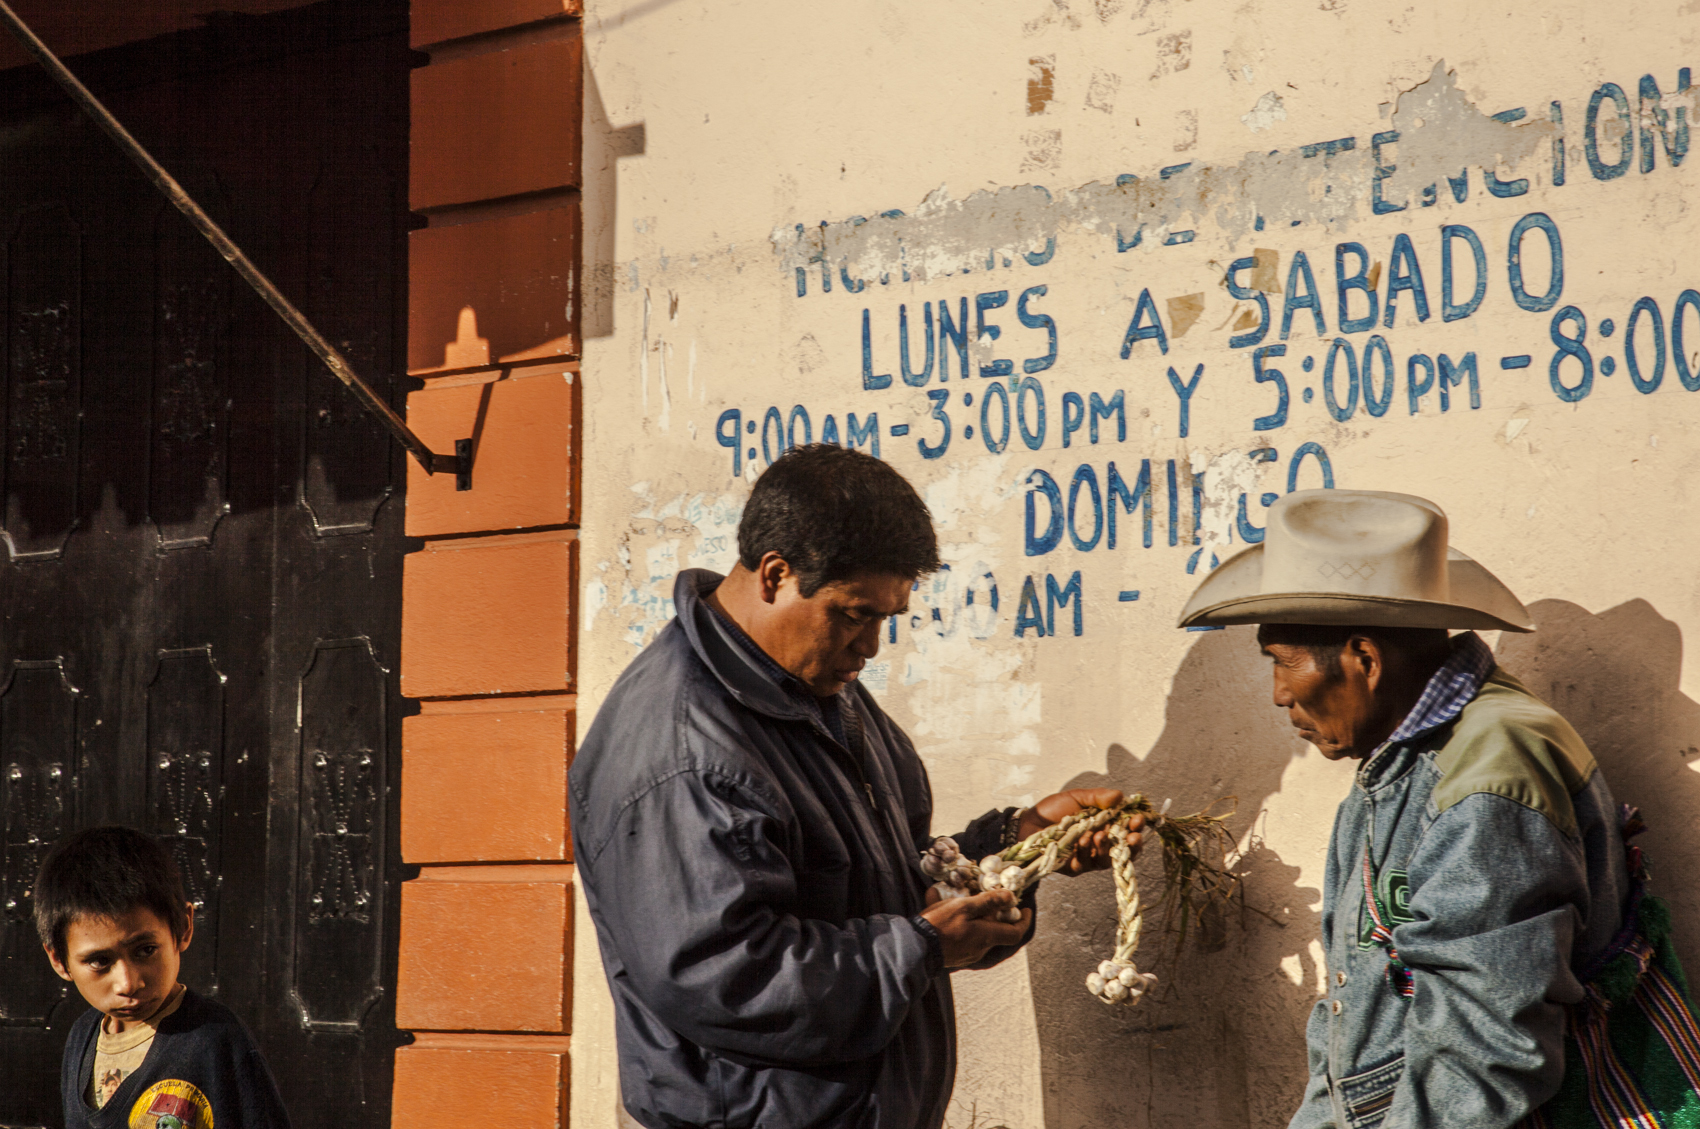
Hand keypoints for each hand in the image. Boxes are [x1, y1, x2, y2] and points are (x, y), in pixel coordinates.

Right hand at [920, 887, 1031, 967]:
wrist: (915, 948)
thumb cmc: (941, 925)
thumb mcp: (964, 907)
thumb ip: (988, 902)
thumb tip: (1011, 897)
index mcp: (987, 936)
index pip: (1016, 932)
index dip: (1024, 921)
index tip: (1026, 909)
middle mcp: (981, 949)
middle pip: (997, 932)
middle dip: (996, 916)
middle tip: (989, 900)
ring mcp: (968, 954)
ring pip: (980, 935)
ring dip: (977, 919)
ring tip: (962, 902)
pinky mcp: (956, 956)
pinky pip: (966, 939)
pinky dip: (964, 926)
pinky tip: (947, 912)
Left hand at [1017, 788, 1140, 874]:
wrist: (1029, 822)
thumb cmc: (1054, 810)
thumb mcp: (1077, 798)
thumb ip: (1099, 797)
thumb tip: (1120, 796)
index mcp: (1105, 826)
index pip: (1128, 830)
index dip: (1136, 827)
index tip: (1138, 820)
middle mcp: (1100, 844)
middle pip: (1124, 850)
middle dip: (1131, 844)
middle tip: (1132, 836)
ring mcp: (1088, 858)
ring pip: (1106, 860)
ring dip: (1105, 847)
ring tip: (1099, 834)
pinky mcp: (1075, 868)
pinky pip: (1085, 864)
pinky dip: (1085, 852)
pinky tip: (1082, 841)